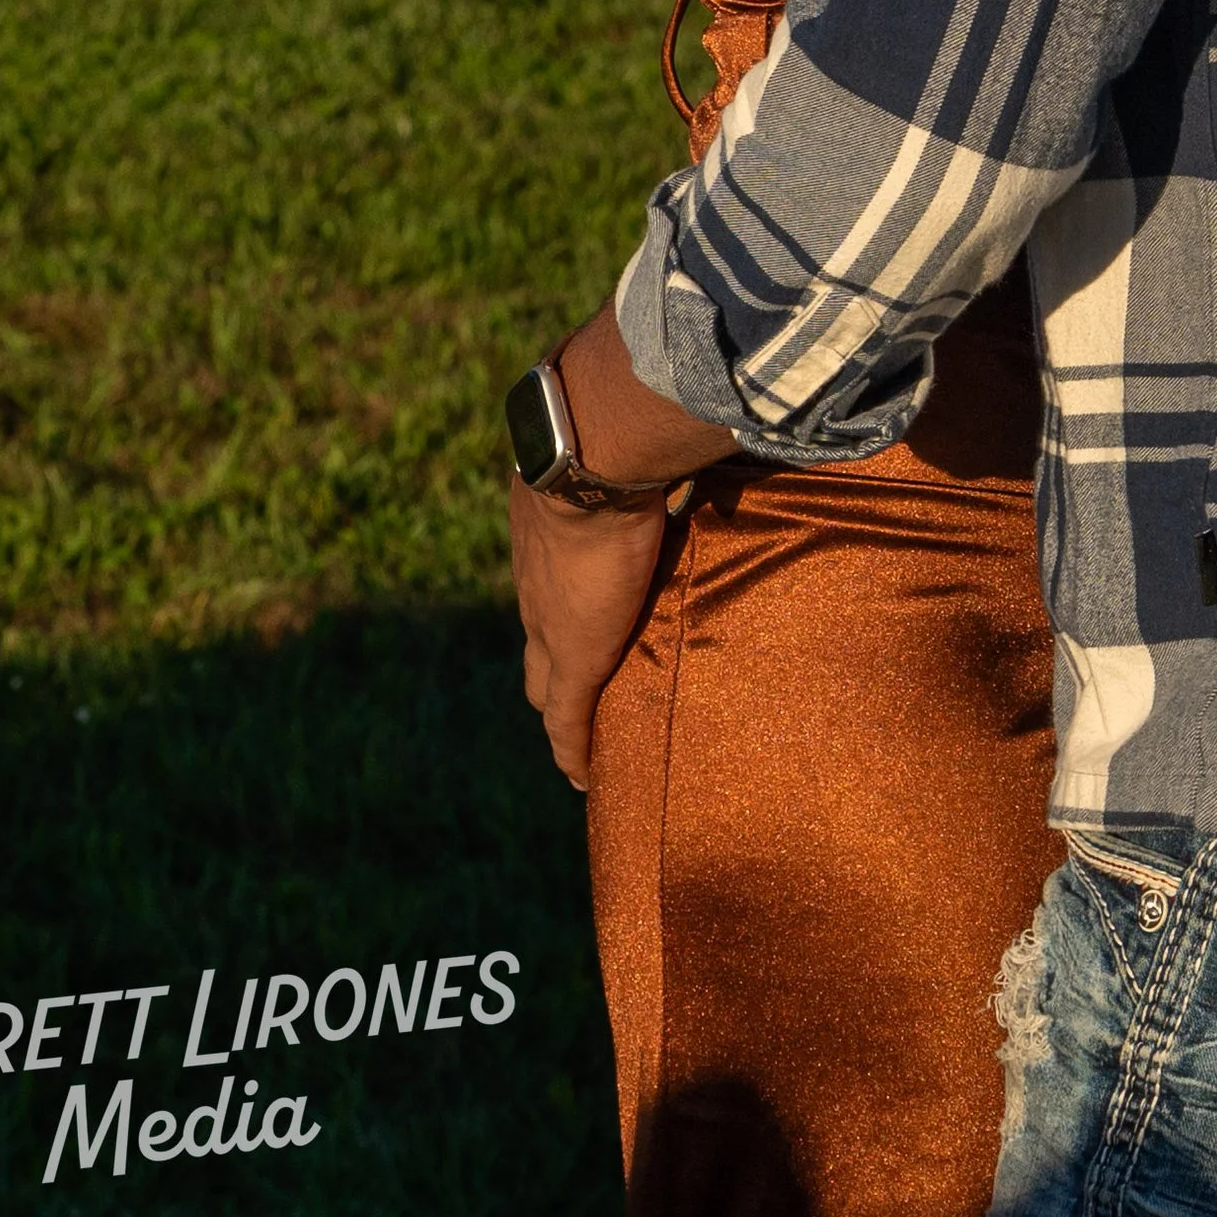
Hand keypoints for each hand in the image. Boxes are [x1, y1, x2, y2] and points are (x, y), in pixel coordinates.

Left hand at [509, 476, 673, 791]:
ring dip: (567, 705)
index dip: (557, 621)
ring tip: (593, 730)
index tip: (570, 641)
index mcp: (547, 541)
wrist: (588, 463)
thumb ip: (642, 464)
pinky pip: (565, 720)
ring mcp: (549, 623)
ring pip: (546, 682)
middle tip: (580, 694)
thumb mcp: (620, 460)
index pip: (545, 596)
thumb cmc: (614, 446)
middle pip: (534, 645)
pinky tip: (582, 777)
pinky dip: (573, 749)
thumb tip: (682, 438)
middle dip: (552, 673)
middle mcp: (537, 584)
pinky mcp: (573, 656)